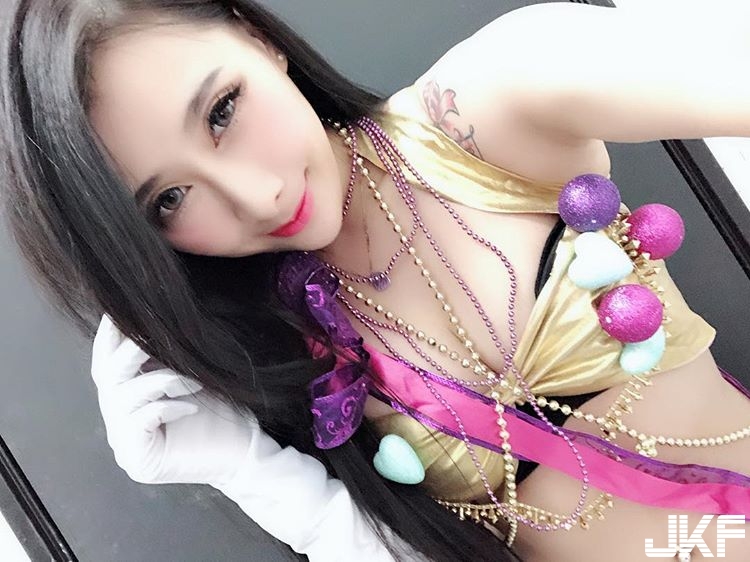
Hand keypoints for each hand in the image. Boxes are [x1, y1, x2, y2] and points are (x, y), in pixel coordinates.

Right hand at [91, 314, 252, 485]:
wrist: (245, 453)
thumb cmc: (223, 411)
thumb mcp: (190, 373)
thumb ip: (162, 355)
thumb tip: (146, 316)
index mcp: (128, 399)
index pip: (105, 364)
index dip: (109, 337)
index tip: (117, 311)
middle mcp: (119, 421)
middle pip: (106, 377)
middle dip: (130, 351)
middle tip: (154, 336)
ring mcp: (125, 443)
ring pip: (122, 397)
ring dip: (160, 380)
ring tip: (193, 381)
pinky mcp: (139, 460)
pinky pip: (139, 421)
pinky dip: (166, 406)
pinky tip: (192, 406)